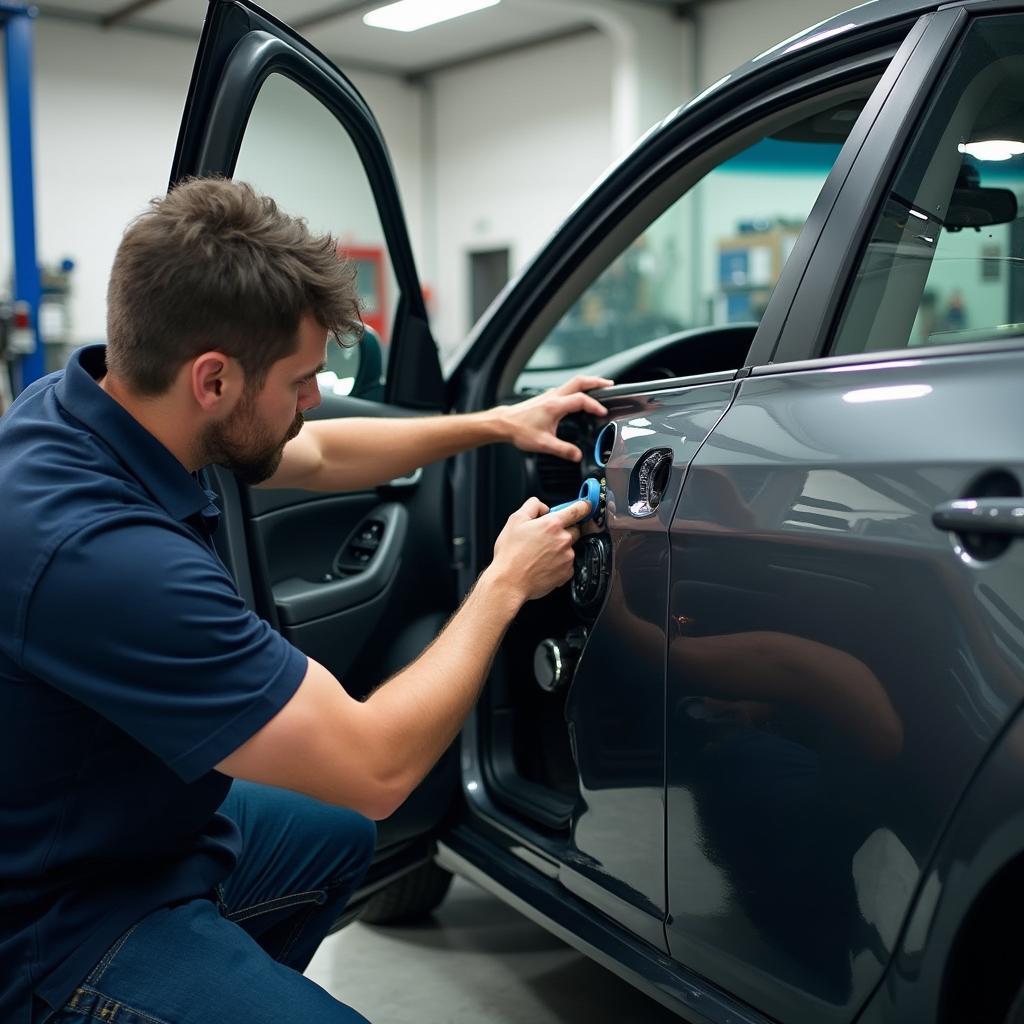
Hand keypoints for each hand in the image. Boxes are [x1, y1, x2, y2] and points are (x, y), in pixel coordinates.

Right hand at [487, 497, 589, 603]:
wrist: (509, 581)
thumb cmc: (510, 553)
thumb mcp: (515, 520)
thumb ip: (532, 506)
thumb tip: (543, 507)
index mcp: (552, 524)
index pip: (578, 510)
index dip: (583, 506)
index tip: (585, 506)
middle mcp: (563, 540)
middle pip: (575, 529)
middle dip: (564, 530)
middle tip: (546, 536)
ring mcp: (567, 557)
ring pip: (570, 547)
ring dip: (560, 547)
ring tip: (540, 553)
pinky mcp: (567, 572)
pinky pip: (568, 563)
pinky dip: (559, 562)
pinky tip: (544, 564)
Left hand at [497, 376, 613, 461]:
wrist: (503, 423)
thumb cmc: (519, 430)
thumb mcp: (543, 444)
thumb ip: (563, 450)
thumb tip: (577, 455)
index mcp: (555, 405)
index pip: (581, 400)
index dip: (595, 405)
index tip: (603, 412)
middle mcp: (553, 396)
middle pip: (580, 381)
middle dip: (597, 382)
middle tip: (610, 385)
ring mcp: (549, 394)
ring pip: (573, 382)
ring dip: (588, 383)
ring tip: (599, 387)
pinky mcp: (546, 397)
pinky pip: (566, 388)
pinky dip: (577, 388)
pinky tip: (579, 396)